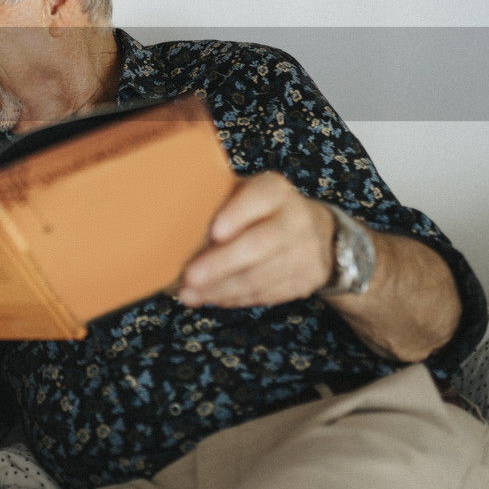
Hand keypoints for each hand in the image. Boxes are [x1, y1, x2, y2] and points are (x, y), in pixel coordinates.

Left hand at [174, 171, 336, 307]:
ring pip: (260, 276)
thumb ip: (218, 201)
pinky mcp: (303, 281)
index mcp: (276, 190)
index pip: (261, 197)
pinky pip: (265, 293)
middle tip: (189, 276)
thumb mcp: (244, 193)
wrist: (317, 233)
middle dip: (221, 263)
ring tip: (189, 293)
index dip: (237, 214)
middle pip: (259, 243)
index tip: (215, 231)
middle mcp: (296, 219)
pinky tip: (210, 298)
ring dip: (221, 288)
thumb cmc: (260, 210)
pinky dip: (234, 298)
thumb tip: (170, 222)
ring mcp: (304, 252)